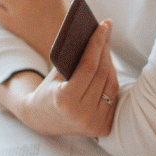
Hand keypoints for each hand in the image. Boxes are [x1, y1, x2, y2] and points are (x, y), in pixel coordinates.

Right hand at [0, 19, 119, 136]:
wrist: (41, 120)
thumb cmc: (48, 91)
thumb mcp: (54, 74)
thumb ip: (74, 59)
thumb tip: (98, 35)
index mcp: (65, 101)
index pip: (89, 66)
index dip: (97, 44)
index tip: (104, 25)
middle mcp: (82, 115)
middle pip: (102, 74)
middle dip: (105, 49)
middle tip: (106, 30)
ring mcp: (94, 124)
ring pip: (111, 85)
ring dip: (110, 63)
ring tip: (106, 46)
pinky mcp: (103, 129)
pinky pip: (113, 97)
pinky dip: (111, 80)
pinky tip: (108, 64)